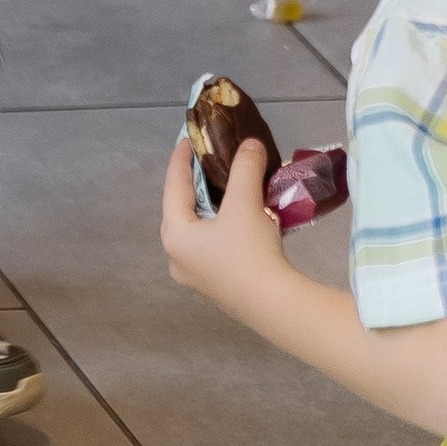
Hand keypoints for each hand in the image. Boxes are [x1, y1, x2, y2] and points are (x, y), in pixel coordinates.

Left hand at [160, 132, 293, 320]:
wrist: (273, 304)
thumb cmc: (249, 252)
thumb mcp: (245, 203)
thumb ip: (244, 168)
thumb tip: (250, 144)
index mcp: (175, 235)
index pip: (173, 188)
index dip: (180, 160)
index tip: (186, 140)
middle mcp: (177, 258)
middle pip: (181, 212)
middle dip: (193, 186)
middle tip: (206, 164)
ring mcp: (194, 277)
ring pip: (197, 233)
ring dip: (209, 210)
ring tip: (224, 191)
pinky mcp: (215, 288)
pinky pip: (211, 249)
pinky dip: (220, 230)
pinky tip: (239, 223)